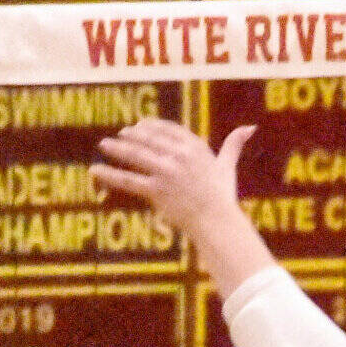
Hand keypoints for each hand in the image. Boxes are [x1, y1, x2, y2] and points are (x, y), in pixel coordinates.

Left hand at [93, 118, 254, 231]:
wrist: (217, 221)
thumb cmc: (223, 196)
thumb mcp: (228, 166)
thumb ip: (234, 144)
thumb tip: (250, 126)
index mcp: (195, 147)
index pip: (168, 129)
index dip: (151, 126)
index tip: (140, 125)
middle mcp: (180, 156)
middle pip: (148, 139)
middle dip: (131, 135)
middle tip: (119, 135)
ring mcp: (167, 172)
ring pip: (135, 155)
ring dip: (117, 149)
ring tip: (104, 145)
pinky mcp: (157, 190)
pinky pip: (128, 180)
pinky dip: (110, 174)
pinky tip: (95, 170)